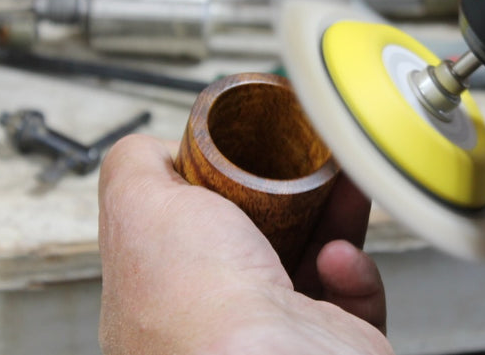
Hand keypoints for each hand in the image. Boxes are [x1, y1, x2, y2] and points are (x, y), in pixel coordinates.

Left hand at [97, 134, 392, 354]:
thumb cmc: (197, 304)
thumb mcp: (137, 204)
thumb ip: (133, 166)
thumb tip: (157, 148)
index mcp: (164, 293)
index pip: (193, 228)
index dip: (221, 186)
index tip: (245, 156)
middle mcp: (217, 320)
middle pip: (260, 238)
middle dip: (288, 195)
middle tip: (303, 166)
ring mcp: (275, 334)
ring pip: (312, 260)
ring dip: (331, 216)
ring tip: (338, 185)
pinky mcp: (329, 340)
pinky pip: (351, 295)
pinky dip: (351, 269)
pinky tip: (338, 256)